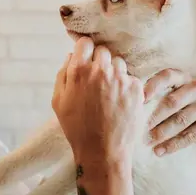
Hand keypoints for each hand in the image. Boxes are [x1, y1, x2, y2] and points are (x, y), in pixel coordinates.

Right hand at [51, 37, 144, 166]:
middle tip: (97, 80)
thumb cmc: (77, 128)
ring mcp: (121, 79)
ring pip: (119, 63)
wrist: (102, 151)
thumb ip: (63, 75)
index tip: (85, 58)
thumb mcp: (58, 102)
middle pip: (103, 51)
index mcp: (79, 71)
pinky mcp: (136, 88)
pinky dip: (126, 86)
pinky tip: (119, 102)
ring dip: (114, 73)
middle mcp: (101, 71)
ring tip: (109, 93)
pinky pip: (131, 78)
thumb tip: (70, 57)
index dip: (84, 50)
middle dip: (99, 62)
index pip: (85, 43)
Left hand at [144, 68, 195, 155]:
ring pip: (183, 119)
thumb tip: (124, 90)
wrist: (191, 125)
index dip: (153, 86)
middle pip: (174, 101)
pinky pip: (193, 135)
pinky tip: (162, 150)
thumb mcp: (158, 96)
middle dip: (155, 116)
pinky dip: (175, 144)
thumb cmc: (166, 107)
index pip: (167, 76)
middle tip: (140, 127)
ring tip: (150, 141)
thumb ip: (145, 93)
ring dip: (164, 132)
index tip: (140, 100)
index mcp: (181, 77)